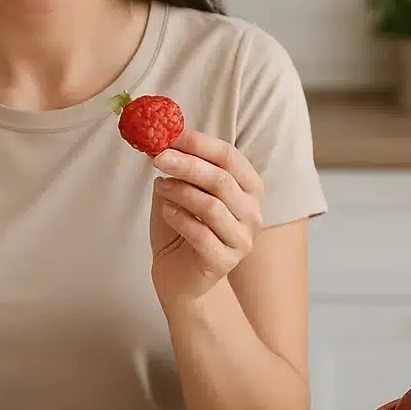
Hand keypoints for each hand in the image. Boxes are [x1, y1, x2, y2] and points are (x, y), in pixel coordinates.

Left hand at [149, 128, 263, 303]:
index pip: (229, 157)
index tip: (171, 133)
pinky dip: (178, 218)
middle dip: (187, 165)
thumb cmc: (181, 227)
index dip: (200, 143)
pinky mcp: (225, 261)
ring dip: (180, 192)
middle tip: (158, 158)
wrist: (178, 275)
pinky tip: (165, 211)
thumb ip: (176, 168)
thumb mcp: (180, 190)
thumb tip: (158, 138)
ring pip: (211, 206)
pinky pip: (200, 234)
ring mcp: (242, 239)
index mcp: (248, 188)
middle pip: (221, 180)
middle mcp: (252, 212)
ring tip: (160, 187)